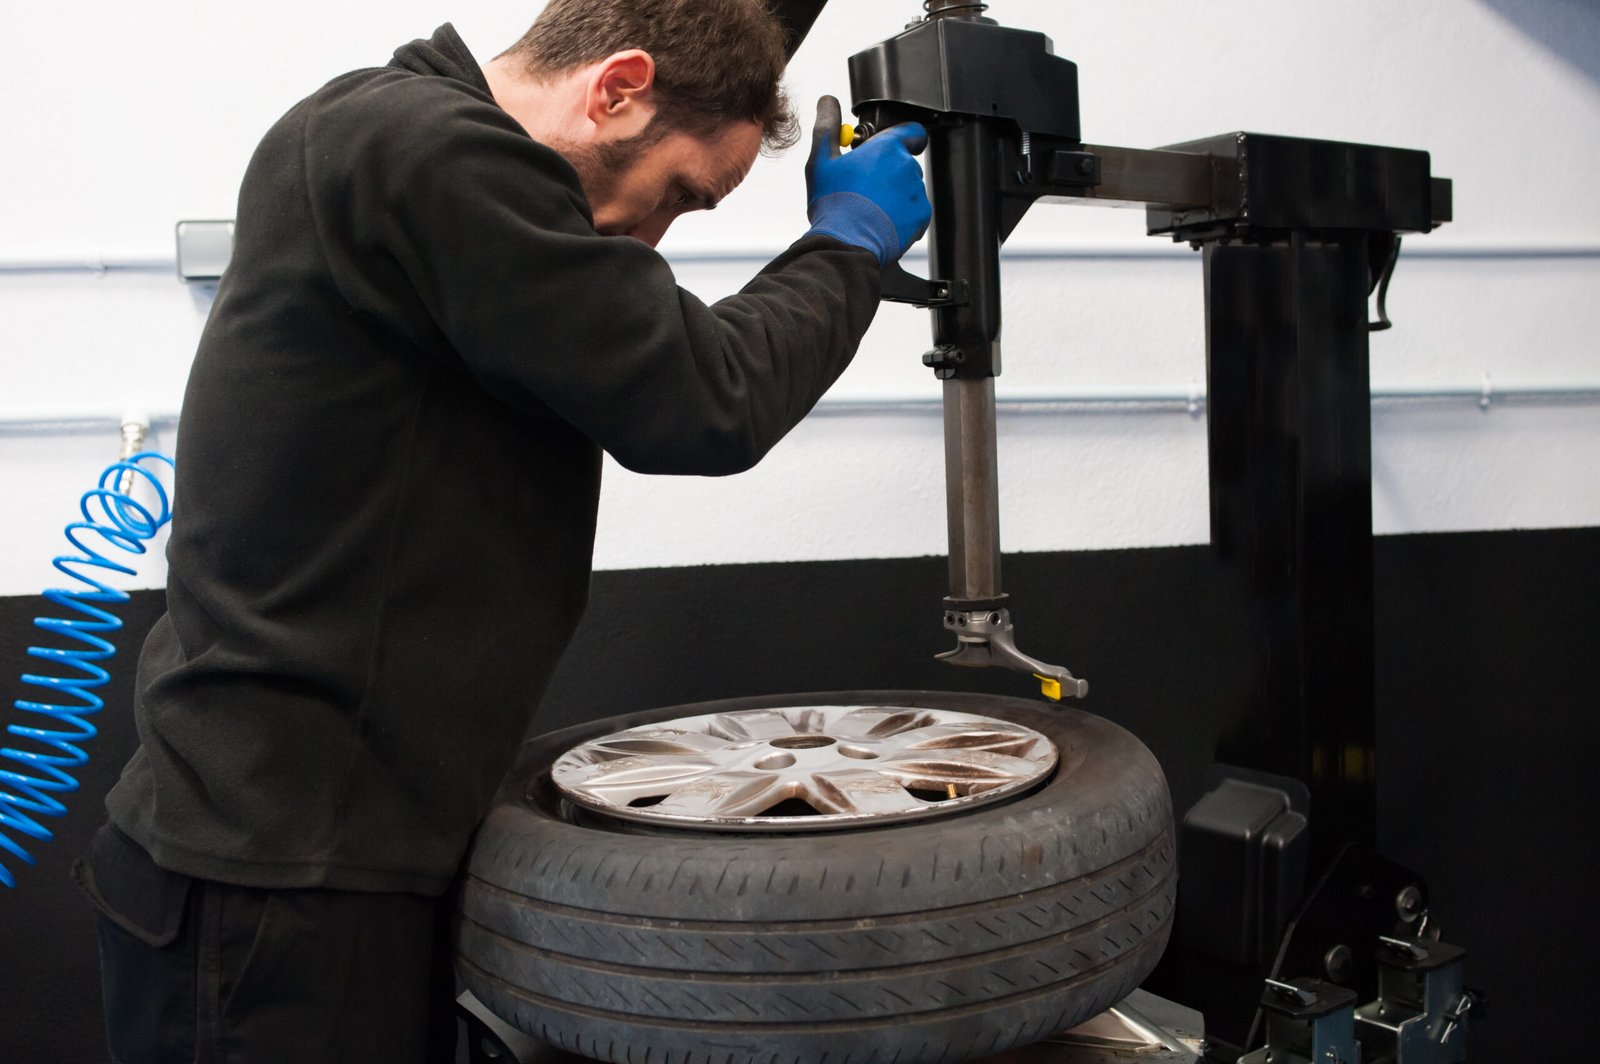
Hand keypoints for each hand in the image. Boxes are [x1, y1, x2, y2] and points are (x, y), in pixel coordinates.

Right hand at [804, 96, 930, 266]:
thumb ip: (827, 126)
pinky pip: (914, 211)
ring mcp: (917, 193)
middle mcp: (908, 166)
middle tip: (865, 186)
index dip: (902, 138)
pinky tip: (880, 222)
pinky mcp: (921, 217)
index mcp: (887, 147)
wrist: (846, 243)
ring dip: (894, 195)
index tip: (887, 149)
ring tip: (869, 208)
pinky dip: (901, 216)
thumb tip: (828, 102)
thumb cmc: (833, 202)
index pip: (911, 131)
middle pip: (905, 163)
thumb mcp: (821, 160)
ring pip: (909, 188)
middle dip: (890, 172)